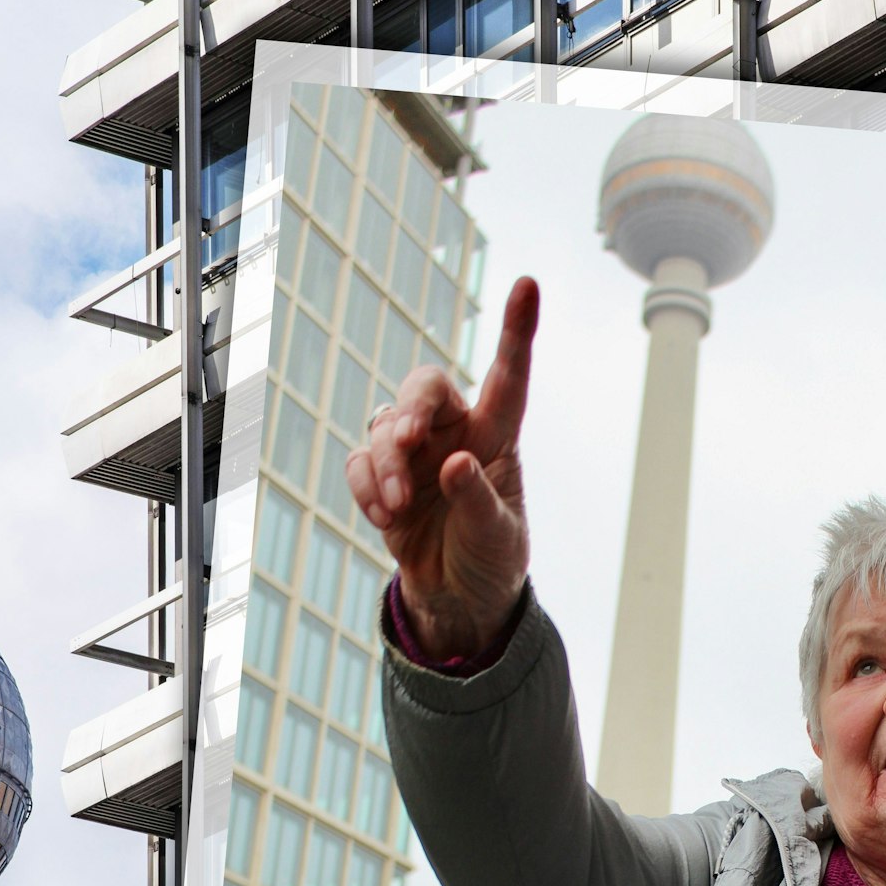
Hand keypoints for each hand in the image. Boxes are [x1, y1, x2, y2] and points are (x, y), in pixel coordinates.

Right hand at [346, 276, 538, 660]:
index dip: (517, 331)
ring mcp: (415, 455)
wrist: (460, 600)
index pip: (508, 376)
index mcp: (497, 436)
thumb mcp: (499, 535)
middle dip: (410, 409)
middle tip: (407, 441)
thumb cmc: (493, 559)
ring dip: (385, 463)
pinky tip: (385, 515)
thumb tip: (452, 464)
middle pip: (424, 387)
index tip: (527, 285)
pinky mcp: (382, 481)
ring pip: (384, 427)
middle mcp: (454, 434)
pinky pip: (358, 463)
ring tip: (399, 505)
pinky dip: (365, 486)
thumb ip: (478, 499)